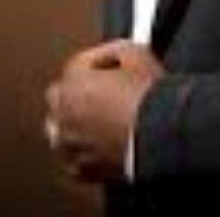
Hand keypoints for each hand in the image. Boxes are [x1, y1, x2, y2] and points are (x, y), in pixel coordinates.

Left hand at [44, 39, 165, 182]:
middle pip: (59, 101)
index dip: (94, 65)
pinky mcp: (82, 170)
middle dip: (74, 95)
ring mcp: (70, 145)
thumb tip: (109, 55)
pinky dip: (84, 153)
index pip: (74, 68)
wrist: (160, 134)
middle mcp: (64, 114)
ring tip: (98, 123)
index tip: (109, 68)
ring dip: (74, 126)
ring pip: (61, 133)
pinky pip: (74, 159)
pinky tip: (100, 147)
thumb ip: (112, 49)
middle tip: (98, 94)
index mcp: (72, 83)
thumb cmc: (147, 93)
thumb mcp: (134, 51)